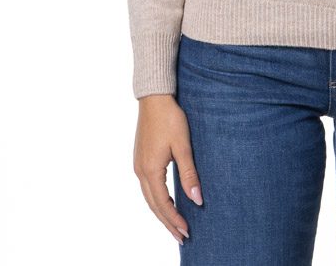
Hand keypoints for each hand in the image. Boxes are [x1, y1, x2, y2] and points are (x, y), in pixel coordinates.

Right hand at [132, 93, 202, 245]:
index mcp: (150, 170)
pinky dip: (156, 200)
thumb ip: (189, 173)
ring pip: (149, 197)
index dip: (175, 219)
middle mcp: (140, 171)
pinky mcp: (140, 159)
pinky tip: (165, 201)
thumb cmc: (170, 118)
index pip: (163, 204)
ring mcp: (138, 165)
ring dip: (162, 212)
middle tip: (182, 237)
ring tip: (174, 224)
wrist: (154, 98)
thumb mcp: (183, 145)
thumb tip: (197, 199)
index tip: (187, 231)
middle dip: (168, 222)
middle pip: (154, 205)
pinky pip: (147, 187)